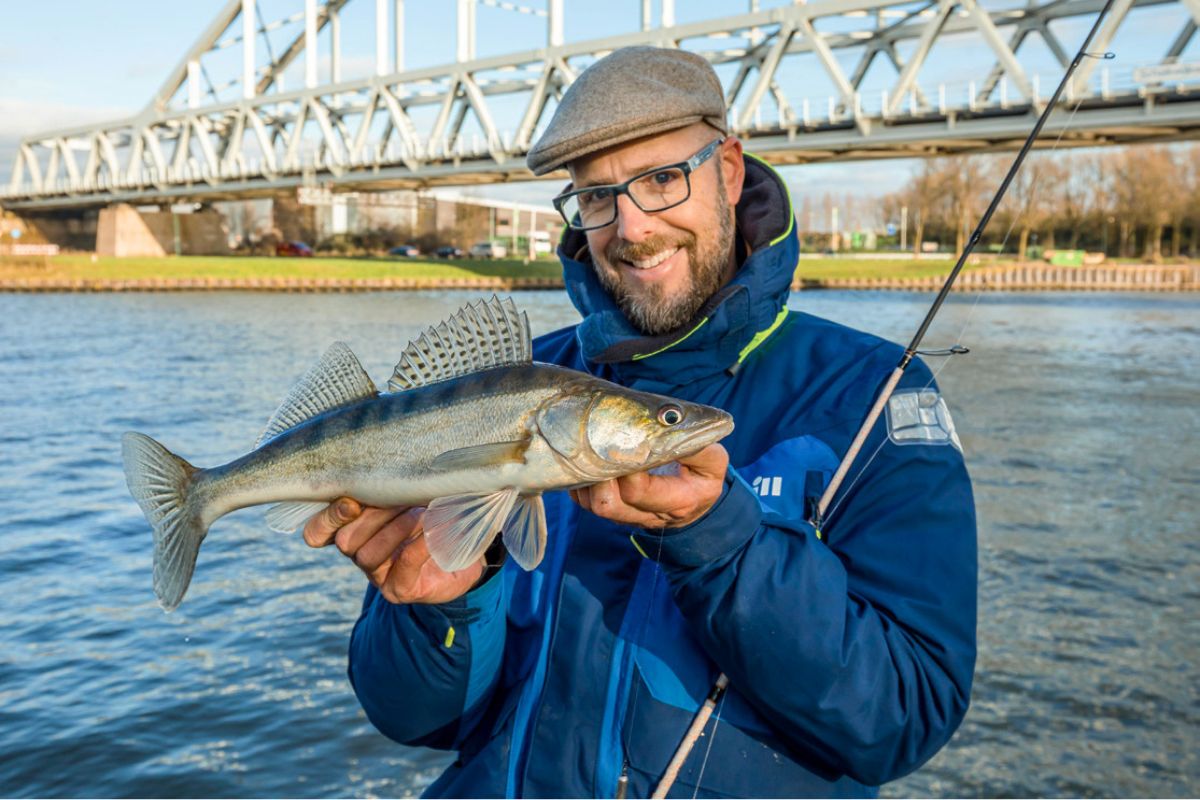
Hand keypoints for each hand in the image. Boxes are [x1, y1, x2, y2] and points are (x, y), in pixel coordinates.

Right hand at [303, 498, 484, 604]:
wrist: (463, 553)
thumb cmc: (431, 515)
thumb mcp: (410, 494)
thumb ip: (392, 483)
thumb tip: (393, 462)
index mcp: (352, 528)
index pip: (317, 532)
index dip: (327, 519)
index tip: (351, 502)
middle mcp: (358, 553)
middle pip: (343, 541)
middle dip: (371, 516)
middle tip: (400, 497)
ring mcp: (377, 575)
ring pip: (367, 555)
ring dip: (396, 528)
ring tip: (422, 513)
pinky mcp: (400, 589)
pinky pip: (403, 566)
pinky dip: (418, 544)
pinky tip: (433, 528)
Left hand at [569, 444, 728, 528]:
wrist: (697, 499)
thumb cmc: (703, 474)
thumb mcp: (713, 460)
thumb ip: (696, 446)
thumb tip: (670, 426)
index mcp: (678, 501)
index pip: (638, 490)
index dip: (624, 468)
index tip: (622, 442)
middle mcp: (650, 516)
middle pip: (609, 504)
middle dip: (598, 474)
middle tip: (598, 444)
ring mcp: (629, 517)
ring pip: (593, 506)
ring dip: (587, 479)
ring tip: (591, 451)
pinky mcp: (614, 513)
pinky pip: (585, 502)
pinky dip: (581, 482)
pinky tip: (587, 462)